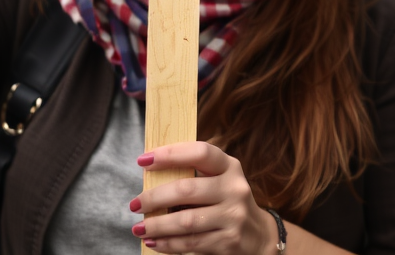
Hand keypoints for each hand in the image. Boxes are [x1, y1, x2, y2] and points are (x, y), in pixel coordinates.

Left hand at [130, 142, 274, 254]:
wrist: (259, 236)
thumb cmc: (227, 199)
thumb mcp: (220, 178)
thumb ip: (195, 171)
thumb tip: (152, 170)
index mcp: (229, 166)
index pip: (199, 152)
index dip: (170, 154)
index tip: (143, 160)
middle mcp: (234, 189)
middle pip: (187, 190)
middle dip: (154, 197)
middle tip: (134, 203)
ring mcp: (233, 217)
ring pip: (186, 221)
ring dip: (157, 225)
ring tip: (138, 227)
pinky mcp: (228, 242)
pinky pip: (191, 243)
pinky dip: (168, 243)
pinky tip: (154, 242)